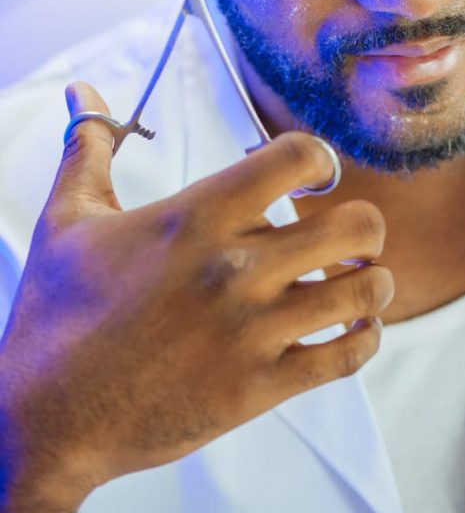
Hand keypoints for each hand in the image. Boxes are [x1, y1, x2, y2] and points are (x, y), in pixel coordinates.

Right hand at [0, 82, 391, 512]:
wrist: (45, 422)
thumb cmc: (56, 317)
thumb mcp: (68, 220)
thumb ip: (88, 147)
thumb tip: (83, 91)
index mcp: (199, 216)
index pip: (300, 157)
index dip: (319, 160)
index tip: (313, 178)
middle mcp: (237, 267)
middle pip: (356, 224)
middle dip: (362, 227)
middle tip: (344, 238)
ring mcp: (253, 330)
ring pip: (365, 291)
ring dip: (372, 283)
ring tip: (355, 282)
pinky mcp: (259, 388)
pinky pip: (348, 357)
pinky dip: (364, 339)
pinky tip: (351, 330)